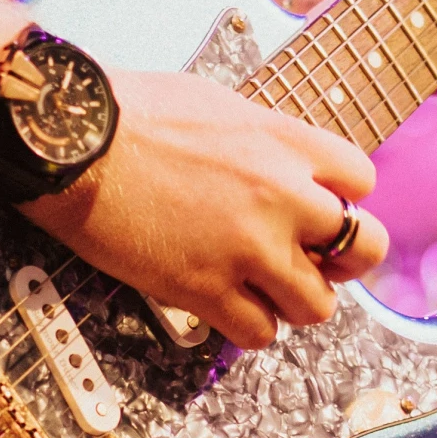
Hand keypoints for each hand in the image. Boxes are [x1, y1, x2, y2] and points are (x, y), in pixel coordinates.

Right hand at [23, 67, 387, 350]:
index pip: (362, 182)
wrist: (72, 140)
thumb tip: (279, 163)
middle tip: (313, 262)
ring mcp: (249, 248)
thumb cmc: (130, 112)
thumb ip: (265, 140)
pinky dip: (247, 327)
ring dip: (294, 301)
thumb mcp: (219, 104)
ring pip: (318, 306)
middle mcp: (282, 196)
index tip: (320, 211)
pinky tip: (225, 307)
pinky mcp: (207, 289)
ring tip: (262, 289)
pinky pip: (260, 333)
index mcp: (286, 142)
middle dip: (342, 261)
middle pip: (364, 249)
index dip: (342, 201)